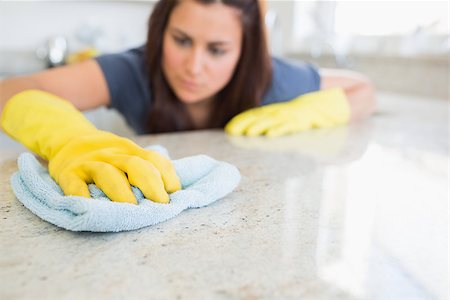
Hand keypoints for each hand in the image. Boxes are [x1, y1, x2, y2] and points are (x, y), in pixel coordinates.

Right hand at [1, 90, 180, 203]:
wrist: (68, 140)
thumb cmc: (107, 157)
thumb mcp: (127, 155)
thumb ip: (146, 169)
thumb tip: (175, 194)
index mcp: (130, 151)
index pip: (154, 160)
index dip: (167, 176)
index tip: (174, 194)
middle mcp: (111, 155)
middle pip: (134, 164)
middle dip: (150, 184)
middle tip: (159, 204)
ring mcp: (89, 163)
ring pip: (106, 173)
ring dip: (121, 192)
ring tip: (132, 208)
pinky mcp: (67, 174)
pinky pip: (75, 186)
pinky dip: (83, 197)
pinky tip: (93, 208)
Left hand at [225, 88, 349, 136]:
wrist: (338, 100)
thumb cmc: (317, 109)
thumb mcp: (296, 114)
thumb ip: (282, 121)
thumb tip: (267, 131)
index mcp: (281, 110)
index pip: (258, 114)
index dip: (243, 120)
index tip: (230, 128)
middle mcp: (285, 111)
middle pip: (261, 117)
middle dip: (245, 124)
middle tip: (231, 131)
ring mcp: (295, 115)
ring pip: (273, 121)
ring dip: (259, 127)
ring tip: (246, 134)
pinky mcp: (306, 120)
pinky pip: (291, 126)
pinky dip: (280, 130)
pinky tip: (269, 135)